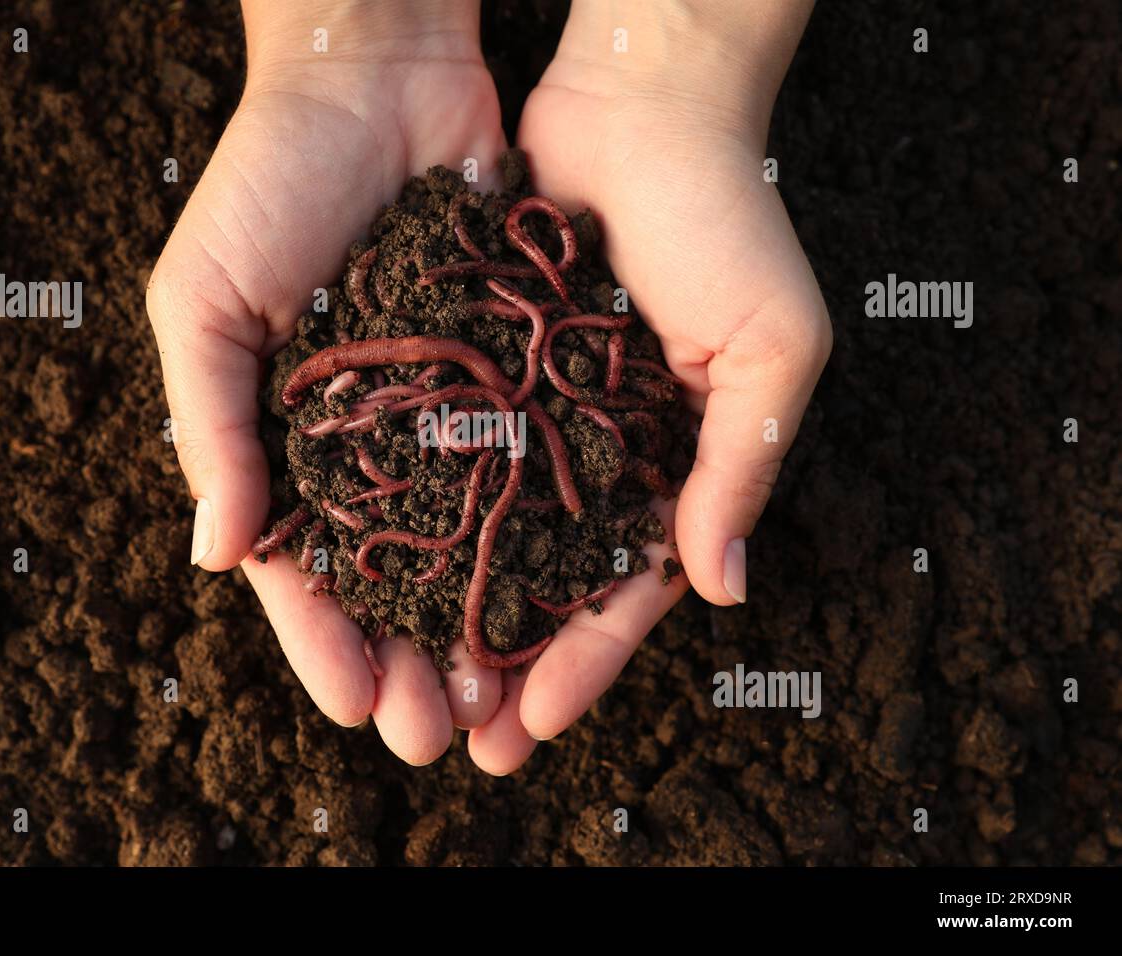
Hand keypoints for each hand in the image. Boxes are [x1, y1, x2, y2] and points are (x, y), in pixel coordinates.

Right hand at [146, 0, 513, 764]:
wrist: (373, 75)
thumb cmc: (266, 185)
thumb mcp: (203, 303)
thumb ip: (212, 427)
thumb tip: (220, 556)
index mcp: (287, 440)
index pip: (303, 567)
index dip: (327, 642)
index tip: (362, 706)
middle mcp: (370, 443)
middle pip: (393, 579)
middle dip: (413, 660)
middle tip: (441, 737)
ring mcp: (445, 414)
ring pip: (466, 545)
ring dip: (481, 627)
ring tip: (503, 702)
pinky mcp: (511, 372)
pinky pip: (527, 468)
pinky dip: (539, 536)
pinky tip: (561, 597)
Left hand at [467, 0, 830, 766]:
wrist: (641, 101)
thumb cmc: (728, 219)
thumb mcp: (773, 345)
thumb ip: (743, 464)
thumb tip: (720, 588)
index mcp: (669, 465)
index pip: (624, 588)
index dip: (585, 660)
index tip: (537, 723)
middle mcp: (593, 453)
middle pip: (540, 581)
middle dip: (501, 660)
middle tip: (453, 740)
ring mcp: (530, 412)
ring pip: (479, 532)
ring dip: (444, 609)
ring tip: (398, 680)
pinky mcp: (473, 362)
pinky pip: (437, 450)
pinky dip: (407, 508)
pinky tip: (369, 568)